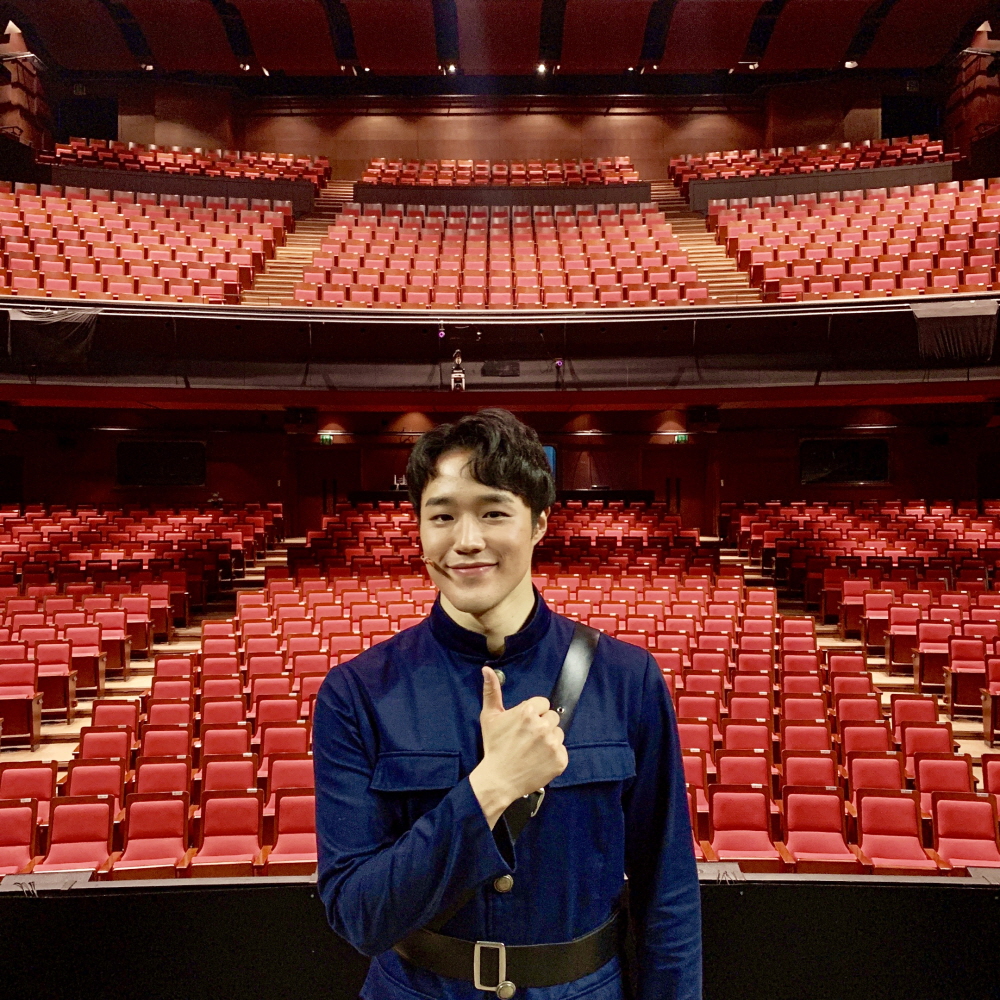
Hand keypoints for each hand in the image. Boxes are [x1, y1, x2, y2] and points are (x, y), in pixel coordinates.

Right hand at [469, 666, 567, 828]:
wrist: (498, 779)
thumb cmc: (494, 747)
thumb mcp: (489, 717)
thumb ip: (492, 691)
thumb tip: (488, 669)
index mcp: (528, 711)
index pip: (543, 703)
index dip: (534, 713)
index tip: (524, 724)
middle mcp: (542, 726)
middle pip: (552, 717)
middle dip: (542, 725)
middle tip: (528, 738)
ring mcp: (553, 744)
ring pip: (558, 733)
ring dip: (549, 740)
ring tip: (533, 750)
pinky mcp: (560, 760)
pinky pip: (562, 751)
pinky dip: (553, 756)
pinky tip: (539, 760)